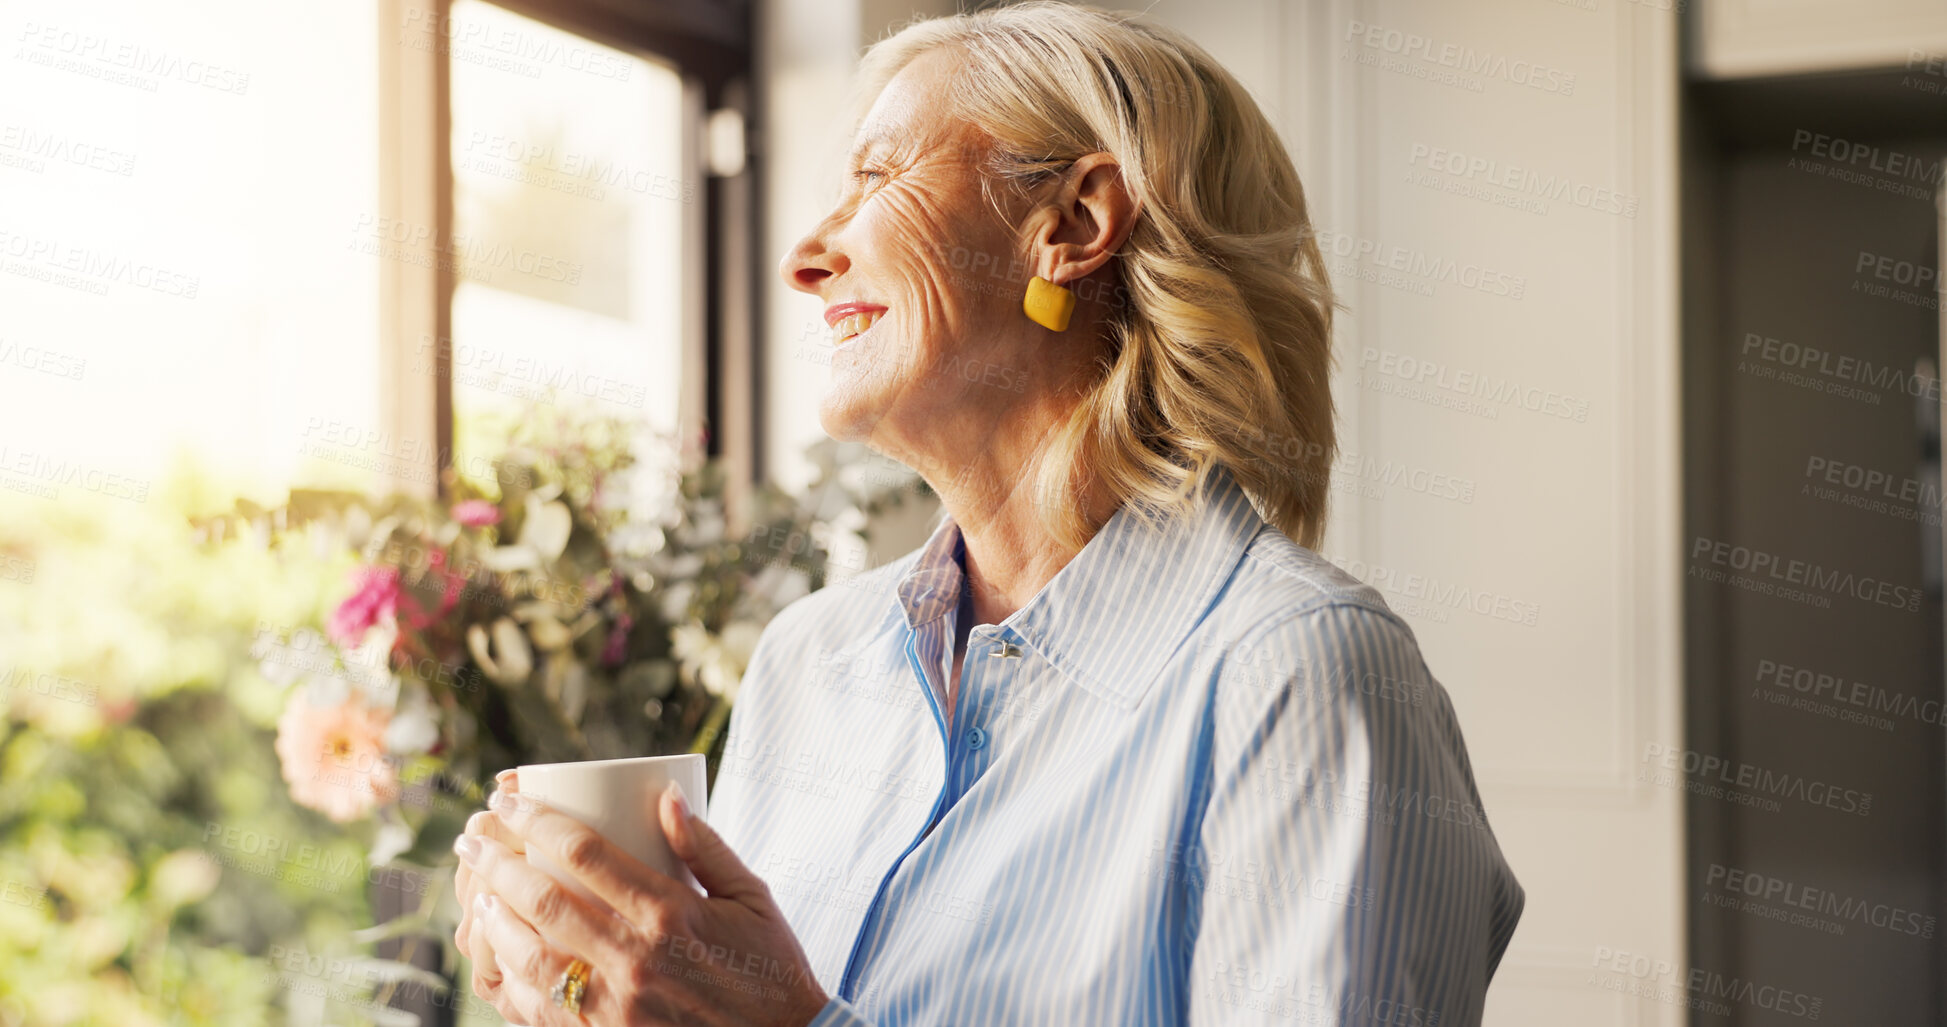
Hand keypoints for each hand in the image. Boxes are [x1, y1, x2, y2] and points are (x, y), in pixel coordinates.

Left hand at [454, 777, 830, 1025]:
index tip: (511, 797)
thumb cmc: (771, 968)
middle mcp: (635, 959)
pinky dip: (512, 980)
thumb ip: (705, 845)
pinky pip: (540, 1010)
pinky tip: (499, 956)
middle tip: (473, 838)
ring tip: (479, 891)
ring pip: (530, 957)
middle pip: (543, 900)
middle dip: (497, 862)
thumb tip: (664, 793)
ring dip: (494, 919)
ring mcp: (615, 1006)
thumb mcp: (752, 896)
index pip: (584, 853)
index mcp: (670, 913)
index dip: (537, 820)